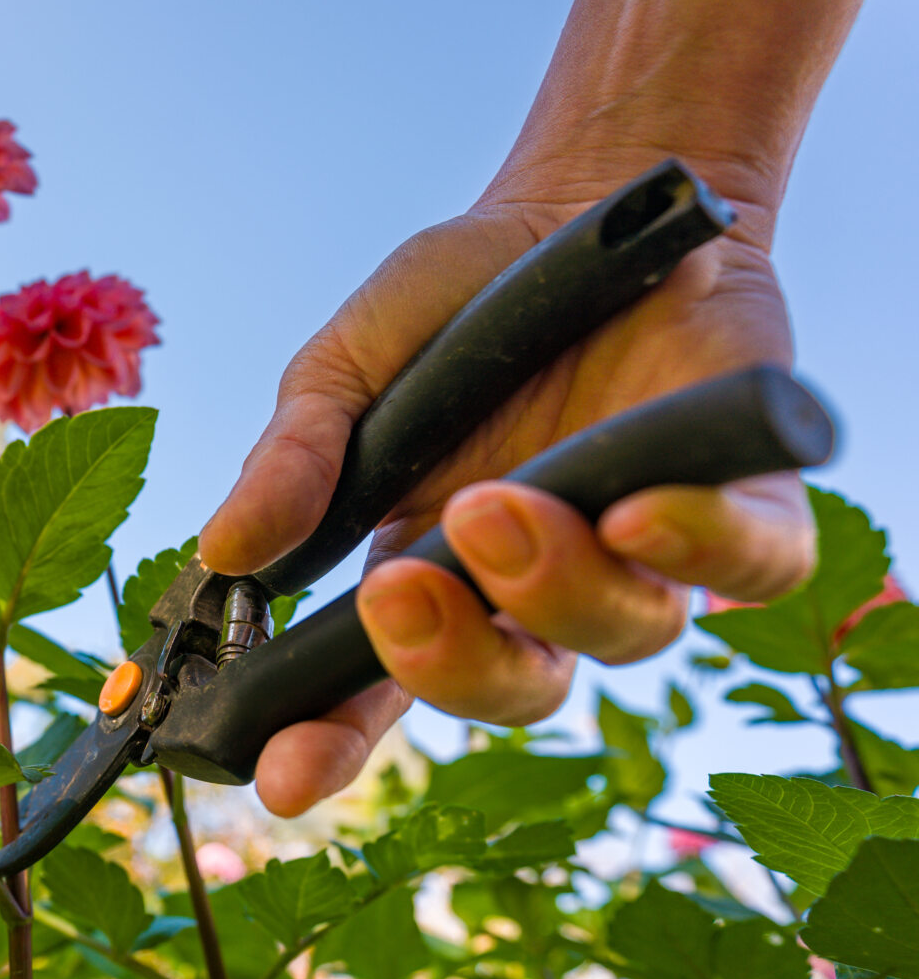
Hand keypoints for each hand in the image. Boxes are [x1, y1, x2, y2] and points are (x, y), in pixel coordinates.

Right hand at [199, 183, 814, 817]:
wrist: (585, 204)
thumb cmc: (456, 302)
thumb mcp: (345, 370)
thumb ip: (294, 460)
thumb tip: (226, 553)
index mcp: (427, 570)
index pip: (377, 689)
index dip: (332, 742)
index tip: (282, 775)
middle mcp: (538, 585)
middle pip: (513, 688)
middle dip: (454, 661)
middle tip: (403, 586)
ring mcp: (643, 550)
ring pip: (626, 636)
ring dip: (558, 589)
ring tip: (505, 504)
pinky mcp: (746, 499)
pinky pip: (752, 568)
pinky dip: (706, 552)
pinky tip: (648, 510)